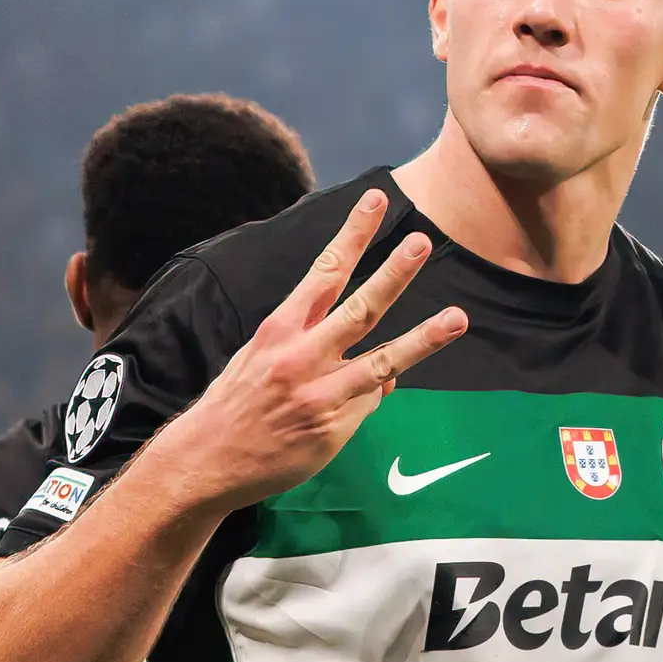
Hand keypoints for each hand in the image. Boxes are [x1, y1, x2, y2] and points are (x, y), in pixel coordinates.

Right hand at [154, 192, 469, 512]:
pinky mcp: (331, 427)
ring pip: (383, 361)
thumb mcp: (262, 360)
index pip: (324, 272)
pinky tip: (363, 399)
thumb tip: (376, 363)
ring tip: (457, 317)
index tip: (375, 200)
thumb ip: (313, 347)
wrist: (205, 460)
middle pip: (359, 308)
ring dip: (423, 338)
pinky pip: (368, 404)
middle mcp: (301, 355)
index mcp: (281, 328)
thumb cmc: (237, 404)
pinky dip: (374, 395)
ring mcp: (320, 393)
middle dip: (393, 274)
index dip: (352, 235)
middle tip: (421, 242)